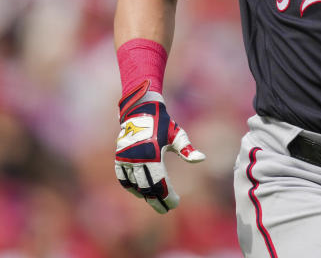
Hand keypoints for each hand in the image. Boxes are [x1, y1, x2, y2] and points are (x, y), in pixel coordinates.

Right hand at [114, 81, 204, 212]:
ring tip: (156, 202)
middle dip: (157, 201)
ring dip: (145, 195)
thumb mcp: (177, 135)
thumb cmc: (163, 123)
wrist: (140, 110)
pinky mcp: (119, 157)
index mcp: (153, 154)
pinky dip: (131, 187)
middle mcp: (137, 158)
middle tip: (166, 209)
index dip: (168, 196)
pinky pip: (123, 178)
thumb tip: (201, 159)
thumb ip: (187, 149)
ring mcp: (126, 159)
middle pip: (147, 188)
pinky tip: (140, 193)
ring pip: (135, 185)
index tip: (175, 203)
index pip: (161, 183)